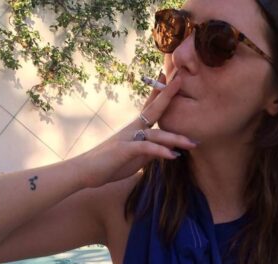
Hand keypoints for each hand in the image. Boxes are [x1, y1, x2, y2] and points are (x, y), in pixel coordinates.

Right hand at [72, 70, 196, 188]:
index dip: (160, 92)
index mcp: (134, 129)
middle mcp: (132, 129)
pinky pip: (145, 149)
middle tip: (181, 80)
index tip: (170, 77)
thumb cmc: (109, 165)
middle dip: (167, 95)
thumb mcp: (135, 159)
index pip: (150, 107)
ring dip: (175, 139)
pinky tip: (173, 156)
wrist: (84, 172)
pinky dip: (160, 151)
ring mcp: (128, 138)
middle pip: (153, 109)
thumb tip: (167, 150)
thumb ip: (150, 152)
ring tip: (192, 143)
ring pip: (155, 134)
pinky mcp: (124, 150)